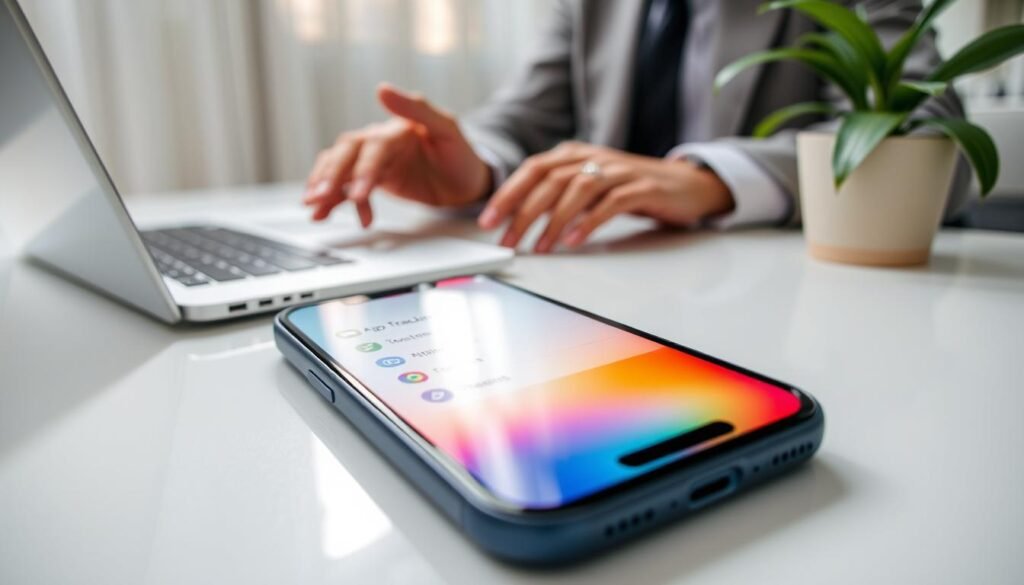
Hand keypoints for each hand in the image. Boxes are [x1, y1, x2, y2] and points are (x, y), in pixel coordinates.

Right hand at [303, 83, 491, 225]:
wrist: (466, 180)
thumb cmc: (460, 154)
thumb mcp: (447, 129)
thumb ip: (418, 108)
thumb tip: (382, 88)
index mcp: (397, 129)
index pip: (373, 147)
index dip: (364, 170)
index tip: (358, 193)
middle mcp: (380, 141)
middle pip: (346, 153)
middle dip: (331, 176)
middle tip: (320, 198)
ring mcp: (374, 161)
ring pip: (339, 167)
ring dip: (325, 186)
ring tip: (315, 209)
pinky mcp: (372, 179)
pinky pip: (346, 186)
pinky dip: (334, 199)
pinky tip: (325, 214)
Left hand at [477, 142, 734, 252]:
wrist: (687, 185)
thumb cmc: (632, 188)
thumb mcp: (590, 184)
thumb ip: (558, 193)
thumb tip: (518, 217)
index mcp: (575, 154)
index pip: (532, 169)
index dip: (507, 194)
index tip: (488, 221)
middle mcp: (594, 157)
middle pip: (549, 180)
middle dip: (523, 212)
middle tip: (508, 240)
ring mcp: (619, 170)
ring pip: (577, 190)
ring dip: (554, 221)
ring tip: (540, 246)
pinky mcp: (642, 188)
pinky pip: (610, 203)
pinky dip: (589, 222)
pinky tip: (574, 240)